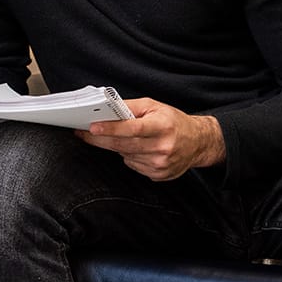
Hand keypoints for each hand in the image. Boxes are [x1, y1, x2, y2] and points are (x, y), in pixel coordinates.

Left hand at [76, 98, 225, 180]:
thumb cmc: (173, 121)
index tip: (92, 128)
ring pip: (125, 156)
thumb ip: (130, 107)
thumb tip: (106, 109)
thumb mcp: (154, 106)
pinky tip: (137, 148)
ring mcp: (161, 164)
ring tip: (120, 137)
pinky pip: (133, 165)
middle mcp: (163, 147)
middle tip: (83, 133)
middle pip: (123, 145)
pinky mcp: (159, 175)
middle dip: (100, 139)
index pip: (132, 128)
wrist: (198, 142)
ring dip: (117, 146)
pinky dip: (129, 156)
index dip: (111, 129)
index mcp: (162, 126)